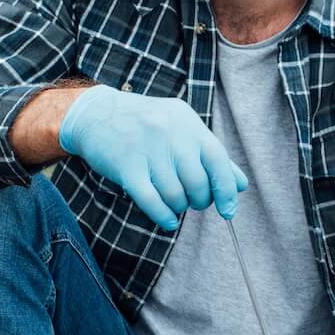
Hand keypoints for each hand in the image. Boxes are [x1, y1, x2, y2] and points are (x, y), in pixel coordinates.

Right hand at [58, 85, 248, 229]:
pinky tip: (167, 221)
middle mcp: (171, 134)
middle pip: (197, 183)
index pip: (219, 160)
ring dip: (178, 207)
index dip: (226, 190)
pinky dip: (163, 216)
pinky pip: (151, 201)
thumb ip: (211, 155)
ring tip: (174, 204)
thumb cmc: (145, 126)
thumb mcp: (181, 129)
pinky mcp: (126, 166)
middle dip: (199, 201)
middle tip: (192, 201)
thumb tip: (240, 184)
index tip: (228, 211)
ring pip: (175, 194)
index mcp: (188, 124)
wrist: (95, 114)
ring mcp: (148, 149)